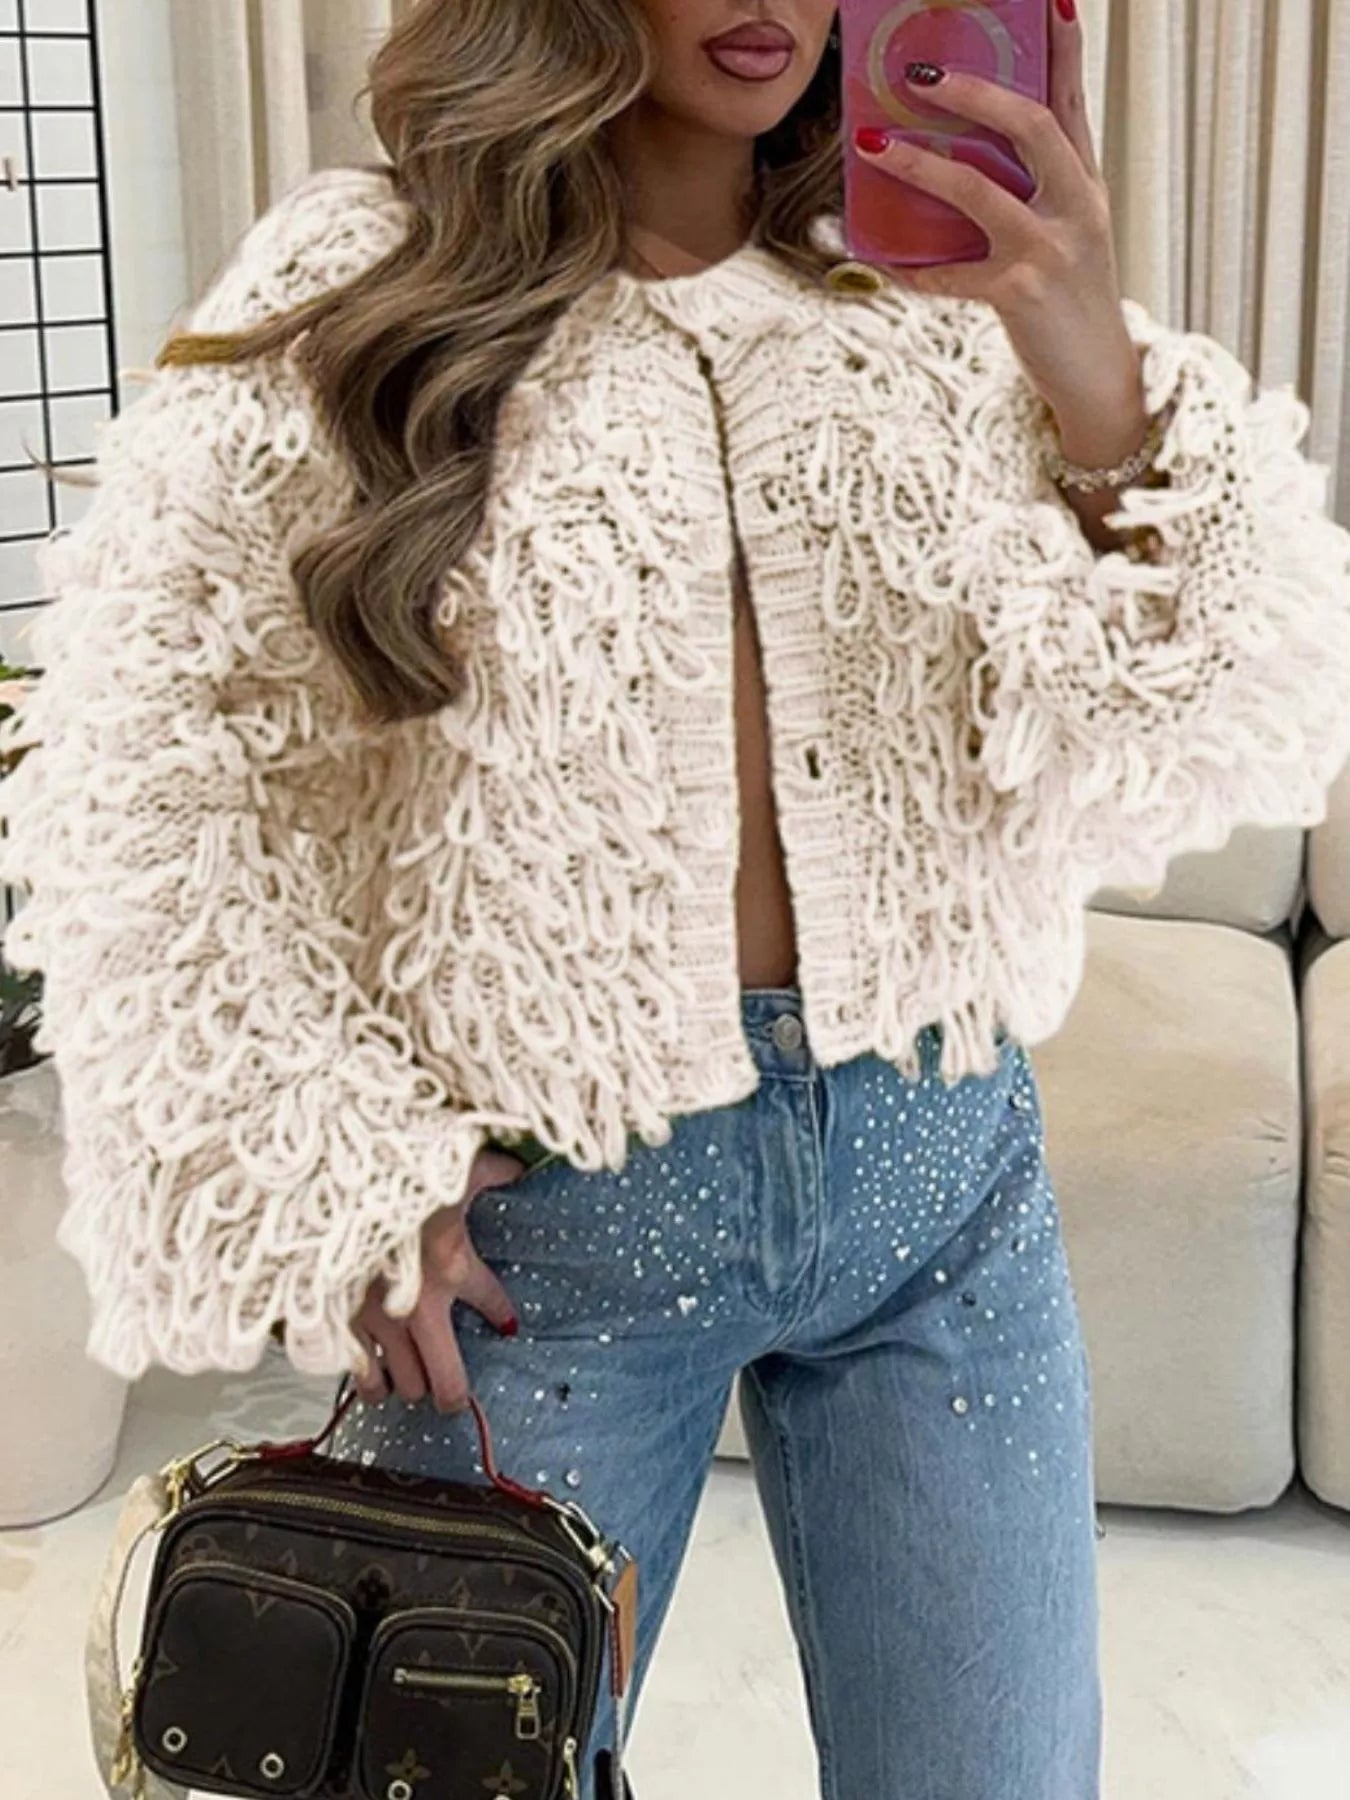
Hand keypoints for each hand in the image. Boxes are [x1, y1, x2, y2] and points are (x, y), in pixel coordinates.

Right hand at [349, 1145, 525, 1412]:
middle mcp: (417, 1305)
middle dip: (452, 1391)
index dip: (502, 1314)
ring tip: (411, 1378)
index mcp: (452, 1265)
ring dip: (408, 1382)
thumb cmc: (395, 1170)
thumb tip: (516, 1165)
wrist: (336, 1179)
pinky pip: (356, 1370)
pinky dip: (365, 1375)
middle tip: (453, 1391)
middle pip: (445, 1380)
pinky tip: (370, 1371)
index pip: (492, 1302)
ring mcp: (375, 1318)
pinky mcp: (338, 1319)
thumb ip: (489, 1169)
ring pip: (400, 1383)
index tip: (506, 1321)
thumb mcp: (452, 1163)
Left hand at [854, 2, 1147, 468]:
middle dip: (977, 92)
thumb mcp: (1070, 236)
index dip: (1062, 49)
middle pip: (1031, 125)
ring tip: (874, 145)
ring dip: (920, 164)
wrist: (1099, 379)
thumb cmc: (1072, 303)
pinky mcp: (1019, 295)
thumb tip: (966, 157)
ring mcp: (1050, 250)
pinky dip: (911, 270)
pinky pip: (949, 274)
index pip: (1072, 102)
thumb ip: (1036, 193)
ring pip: (979, 190)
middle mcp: (1076, 207)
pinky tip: (881, 262)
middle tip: (922, 74)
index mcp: (1087, 185)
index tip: (1052, 0)